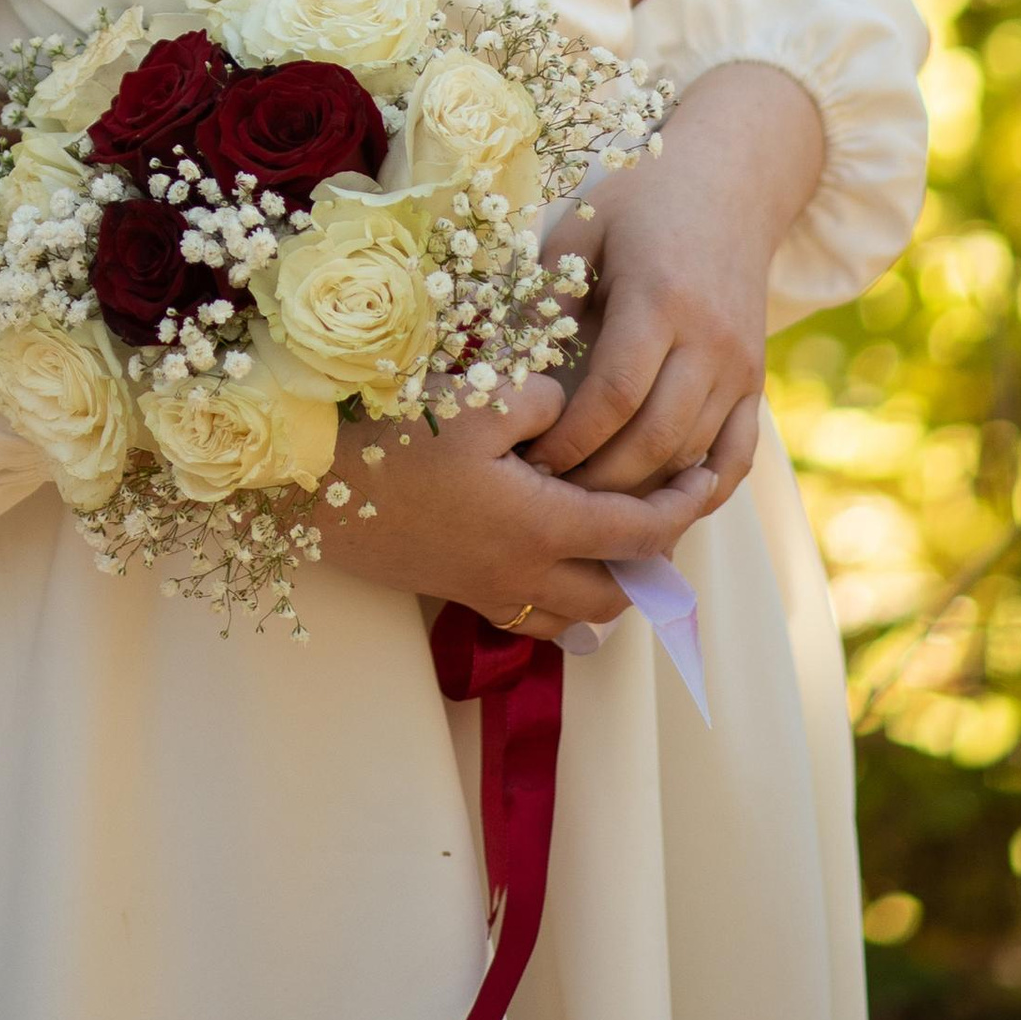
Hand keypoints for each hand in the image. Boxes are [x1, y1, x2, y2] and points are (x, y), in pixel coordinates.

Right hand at [317, 373, 749, 639]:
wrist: (315, 492)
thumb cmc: (394, 442)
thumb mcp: (473, 401)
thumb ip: (539, 399)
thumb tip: (568, 403)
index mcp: (542, 526)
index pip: (640, 533)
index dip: (682, 507)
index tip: (705, 479)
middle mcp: (528, 573)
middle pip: (622, 592)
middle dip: (656, 560)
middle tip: (665, 510)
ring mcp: (493, 591)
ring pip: (584, 618)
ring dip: (615, 587)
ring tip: (621, 543)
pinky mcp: (462, 595)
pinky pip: (538, 620)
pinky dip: (567, 603)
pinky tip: (559, 566)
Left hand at [526, 61, 823, 495]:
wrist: (730, 183)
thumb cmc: (640, 201)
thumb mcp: (582, 228)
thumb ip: (548, 293)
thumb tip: (504, 364)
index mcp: (658, 299)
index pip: (614, 395)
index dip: (571, 439)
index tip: (530, 458)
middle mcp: (708, 340)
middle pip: (655, 440)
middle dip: (599, 481)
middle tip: (551, 496)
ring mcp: (739, 366)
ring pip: (693, 455)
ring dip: (642, 493)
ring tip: (588, 506)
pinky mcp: (757, 382)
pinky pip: (736, 456)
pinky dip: (700, 490)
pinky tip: (660, 506)